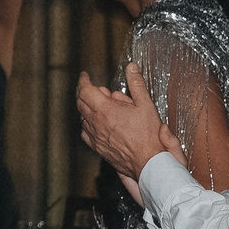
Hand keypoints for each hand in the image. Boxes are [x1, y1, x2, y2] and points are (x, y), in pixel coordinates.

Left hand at [76, 63, 180, 185]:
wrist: (146, 162)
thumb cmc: (147, 135)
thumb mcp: (145, 104)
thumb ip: (136, 84)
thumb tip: (131, 67)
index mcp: (105, 109)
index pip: (85, 90)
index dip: (83, 80)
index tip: (85, 76)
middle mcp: (95, 122)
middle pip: (80, 102)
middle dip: (85, 92)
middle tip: (95, 89)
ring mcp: (94, 135)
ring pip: (82, 117)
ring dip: (88, 107)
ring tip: (104, 105)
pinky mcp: (96, 146)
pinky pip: (85, 132)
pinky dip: (88, 123)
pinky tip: (98, 123)